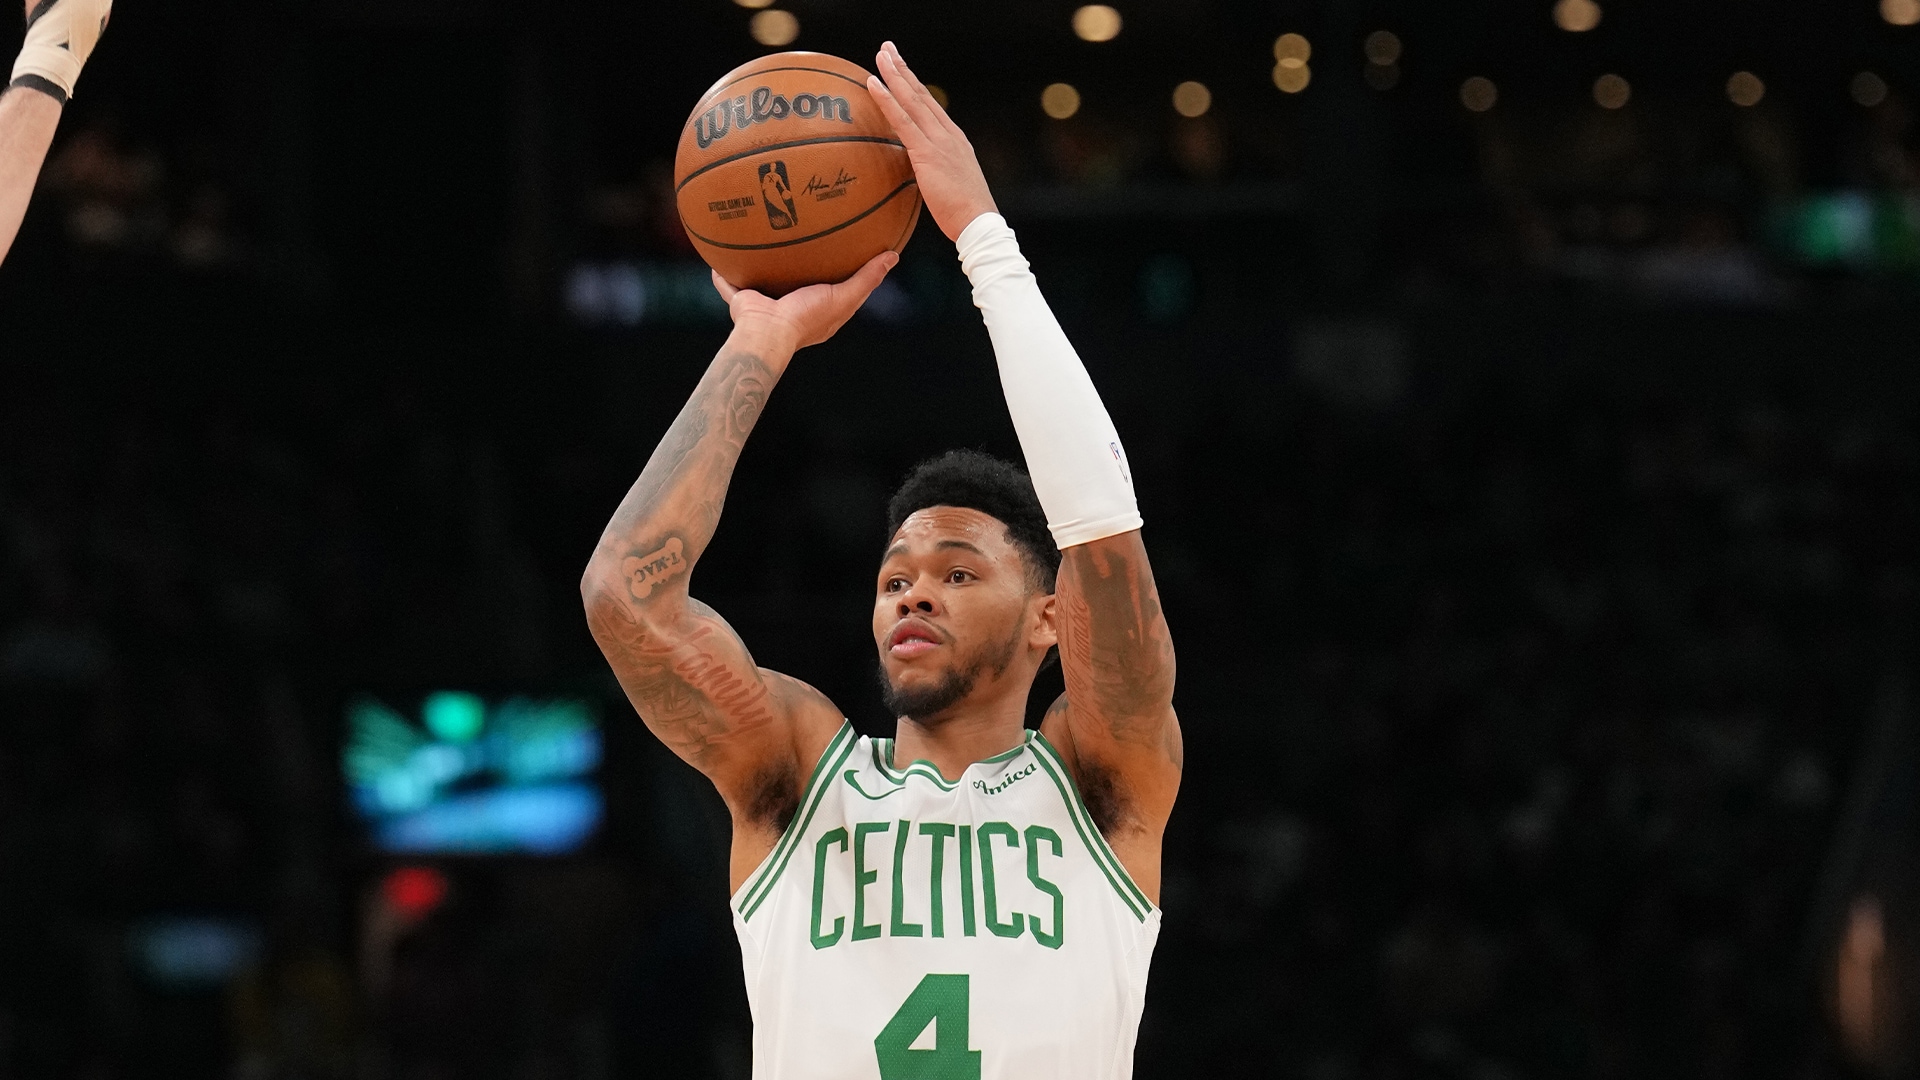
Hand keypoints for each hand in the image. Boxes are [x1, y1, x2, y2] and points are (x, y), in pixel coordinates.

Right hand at [711, 250, 897, 356]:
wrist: (767, 332)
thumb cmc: (807, 317)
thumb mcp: (845, 296)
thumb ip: (868, 278)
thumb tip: (894, 255)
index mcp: (815, 312)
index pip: (831, 290)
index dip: (838, 273)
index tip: (843, 252)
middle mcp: (789, 308)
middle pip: (795, 283)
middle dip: (797, 267)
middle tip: (801, 238)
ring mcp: (764, 305)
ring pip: (762, 281)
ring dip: (760, 266)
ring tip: (760, 240)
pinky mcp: (741, 301)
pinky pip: (730, 284)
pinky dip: (723, 274)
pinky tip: (719, 256)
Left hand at [867, 42, 996, 242]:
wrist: (978, 223)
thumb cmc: (965, 214)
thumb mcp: (950, 186)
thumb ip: (934, 173)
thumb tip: (918, 174)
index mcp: (955, 140)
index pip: (931, 106)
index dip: (914, 85)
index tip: (902, 69)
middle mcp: (948, 134)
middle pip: (921, 94)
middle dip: (903, 69)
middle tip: (888, 48)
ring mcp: (938, 141)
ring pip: (912, 99)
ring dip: (894, 75)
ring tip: (880, 55)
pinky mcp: (927, 152)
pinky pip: (902, 120)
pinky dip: (887, 100)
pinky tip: (873, 84)